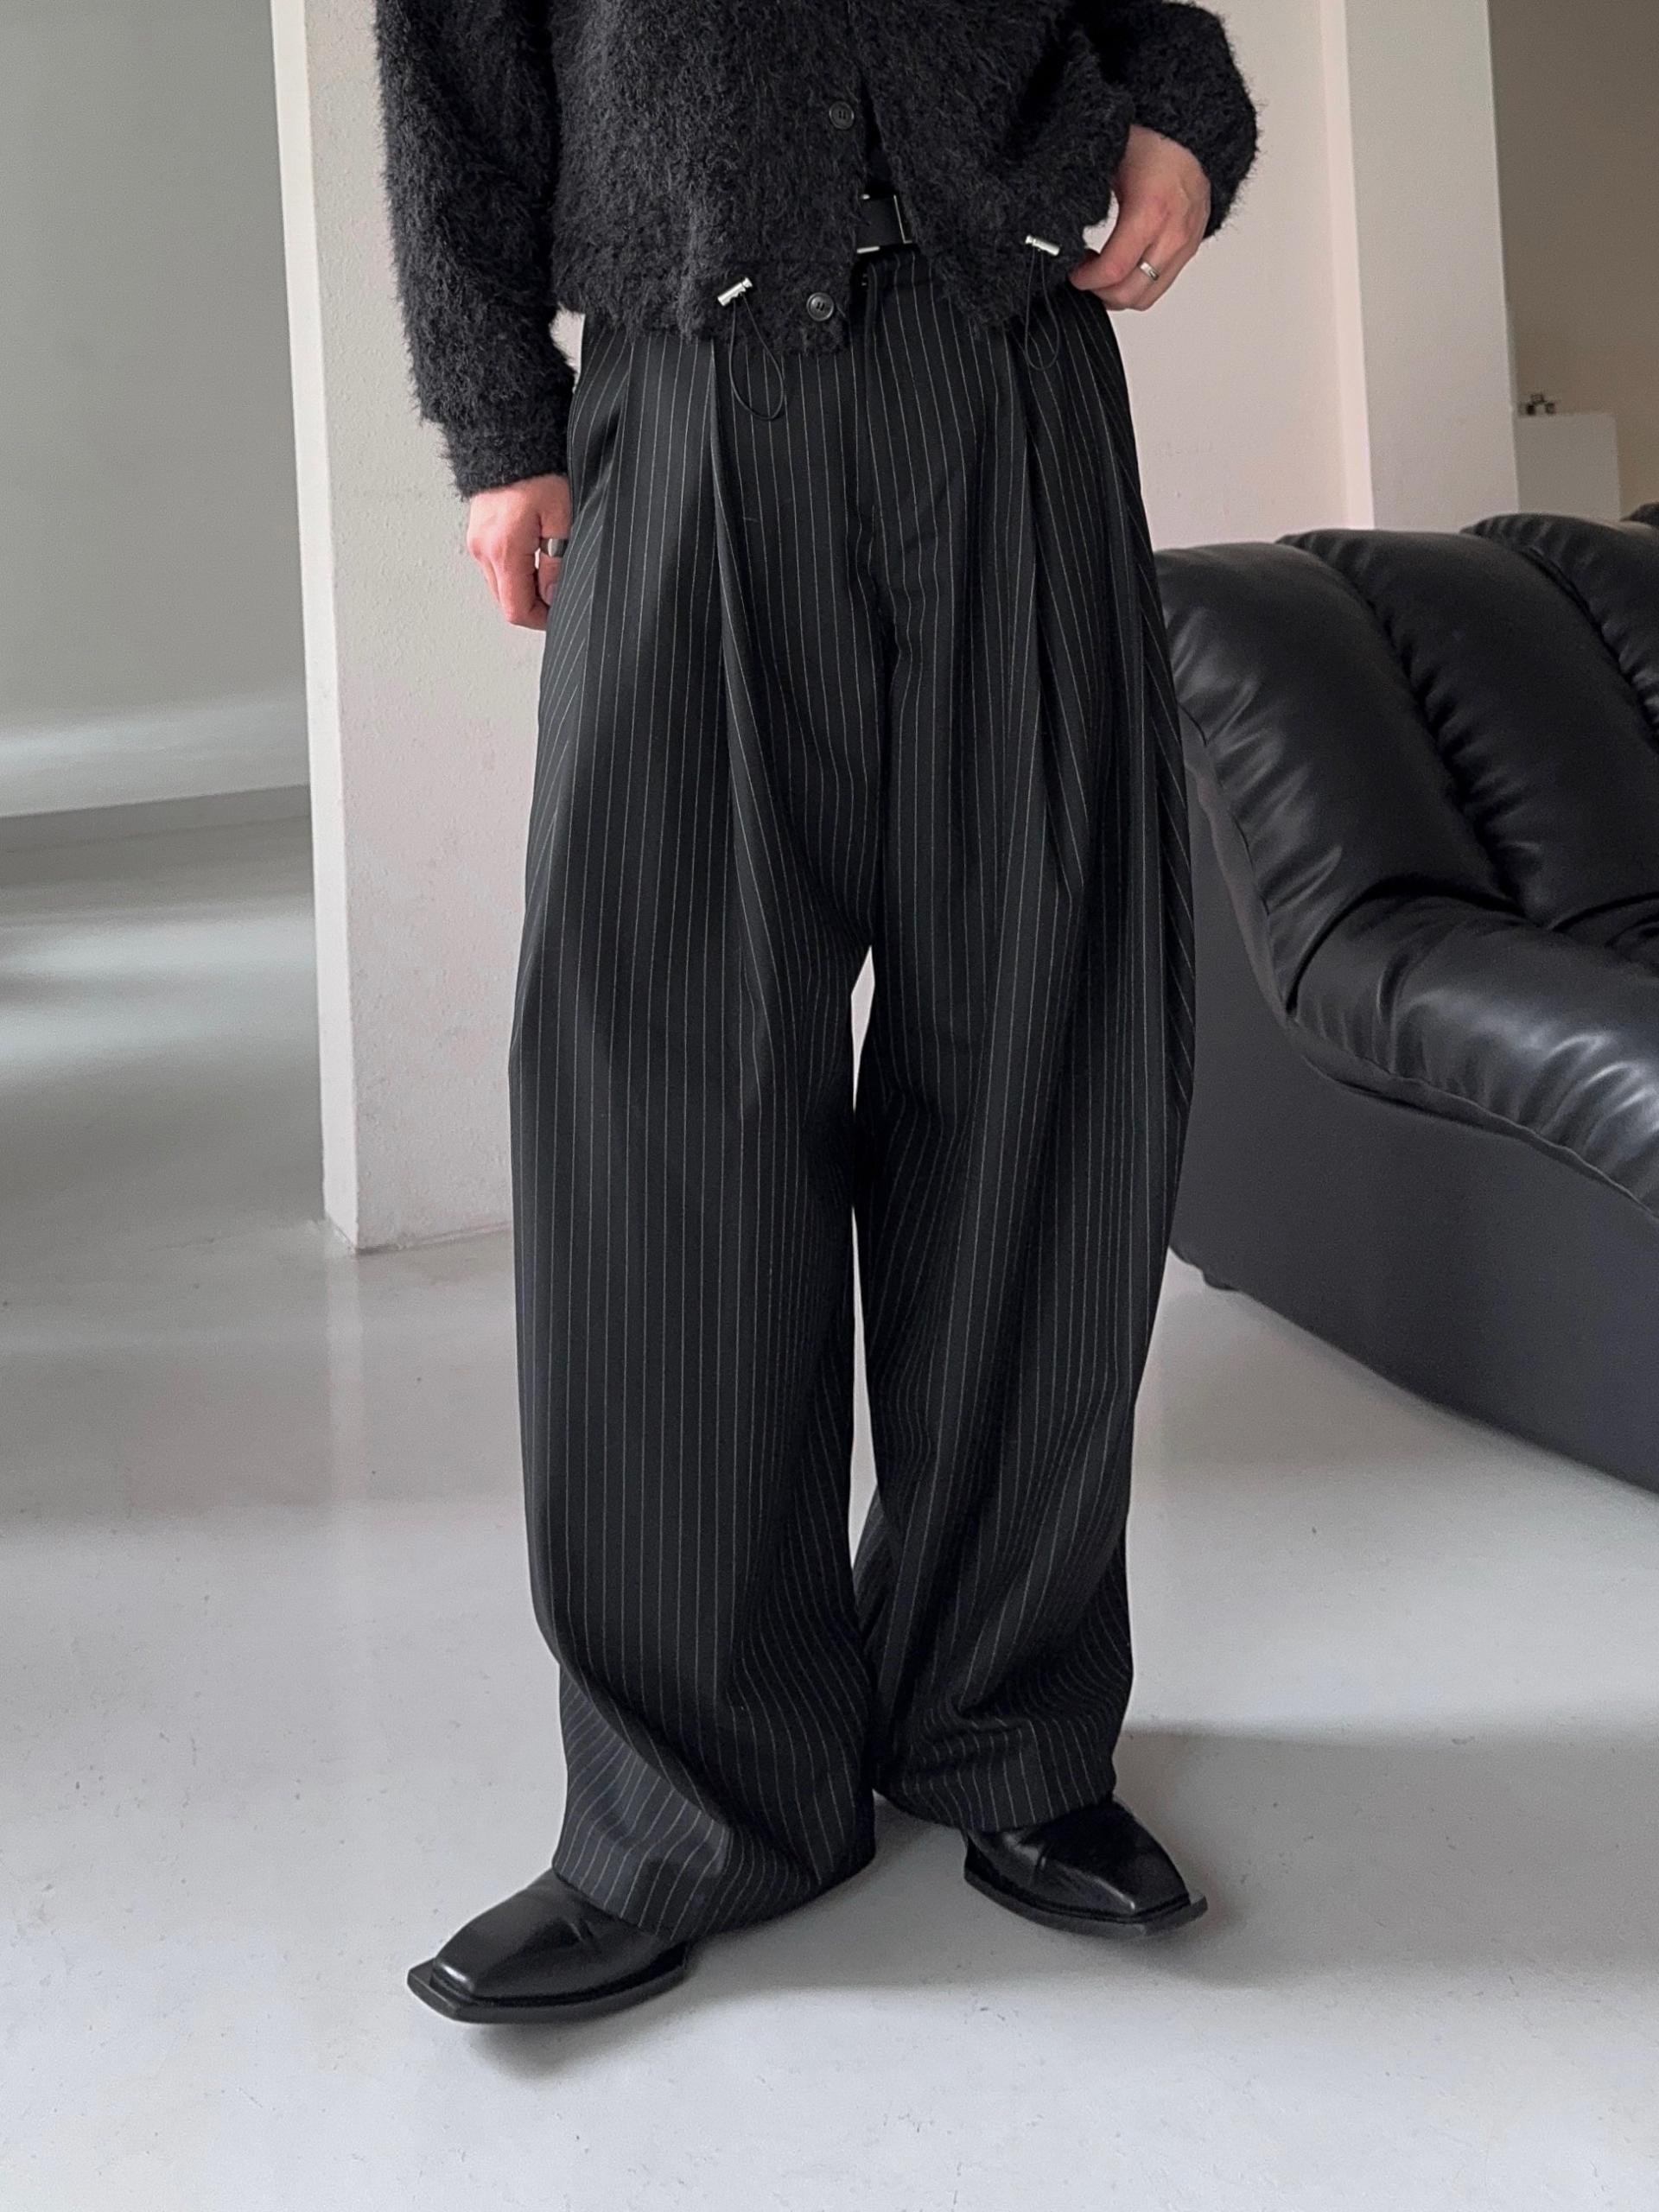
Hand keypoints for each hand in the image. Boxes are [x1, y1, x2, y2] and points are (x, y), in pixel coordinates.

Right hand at [466, 473, 571, 629]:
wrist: (508, 437)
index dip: (541, 619)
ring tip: (548, 568)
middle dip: (533, 605)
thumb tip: (552, 595)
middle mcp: (483, 549)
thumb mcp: (561, 518)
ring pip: (500, 586)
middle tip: (558, 591)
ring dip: (524, 587)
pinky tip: (533, 556)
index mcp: (503, 549)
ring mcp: (477, 542)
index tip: (560, 612)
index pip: (516, 609)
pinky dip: (514, 571)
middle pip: (506, 602)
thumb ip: (556, 563)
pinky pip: (495, 567)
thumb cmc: (538, 470)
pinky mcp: (478, 533)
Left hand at [1070, 125, 1211, 310]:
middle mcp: (1173, 234)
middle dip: (1100, 293)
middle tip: (1085, 276)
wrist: (1194, 133)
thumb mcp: (1111, 166)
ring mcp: (1186, 245)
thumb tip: (1060, 234)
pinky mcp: (1191, 249)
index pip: (1113, 271)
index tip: (1073, 273)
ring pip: (1146, 297)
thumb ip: (1088, 204)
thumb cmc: (1154, 140)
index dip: (1086, 280)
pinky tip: (1124, 264)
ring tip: (1103, 272)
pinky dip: (1138, 283)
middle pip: (1131, 294)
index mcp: (1151, 212)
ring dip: (1119, 293)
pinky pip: (1161, 283)